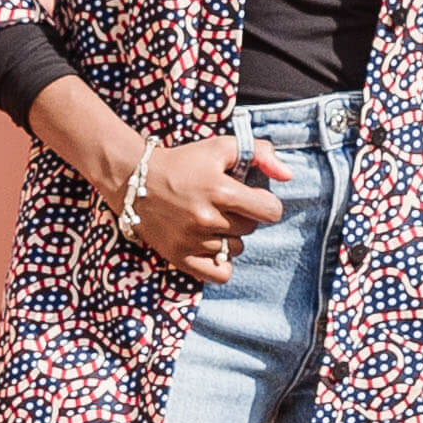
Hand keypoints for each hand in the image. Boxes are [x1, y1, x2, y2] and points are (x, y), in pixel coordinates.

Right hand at [21, 75, 291, 283]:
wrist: (134, 179)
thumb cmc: (182, 162)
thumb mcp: (220, 147)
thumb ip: (260, 153)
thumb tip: (288, 176)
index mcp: (221, 190)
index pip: (270, 211)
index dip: (265, 204)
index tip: (252, 198)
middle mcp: (208, 218)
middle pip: (251, 229)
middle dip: (243, 217)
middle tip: (223, 205)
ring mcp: (193, 241)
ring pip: (235, 250)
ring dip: (228, 238)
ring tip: (210, 222)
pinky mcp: (180, 257)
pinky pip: (219, 275)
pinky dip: (220, 263)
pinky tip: (210, 246)